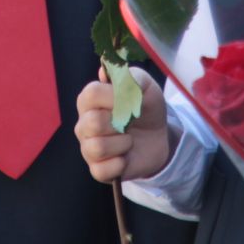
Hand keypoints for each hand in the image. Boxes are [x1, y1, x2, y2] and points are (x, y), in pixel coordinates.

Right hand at [75, 68, 171, 183]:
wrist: (160, 136)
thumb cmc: (146, 106)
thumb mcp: (145, 86)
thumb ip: (127, 77)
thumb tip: (103, 72)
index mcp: (90, 100)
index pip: (90, 95)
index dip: (115, 99)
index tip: (130, 101)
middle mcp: (84, 123)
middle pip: (92, 123)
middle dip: (120, 123)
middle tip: (130, 123)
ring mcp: (88, 147)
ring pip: (96, 147)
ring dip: (122, 144)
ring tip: (129, 140)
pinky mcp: (97, 169)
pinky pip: (101, 170)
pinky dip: (120, 164)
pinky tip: (126, 157)